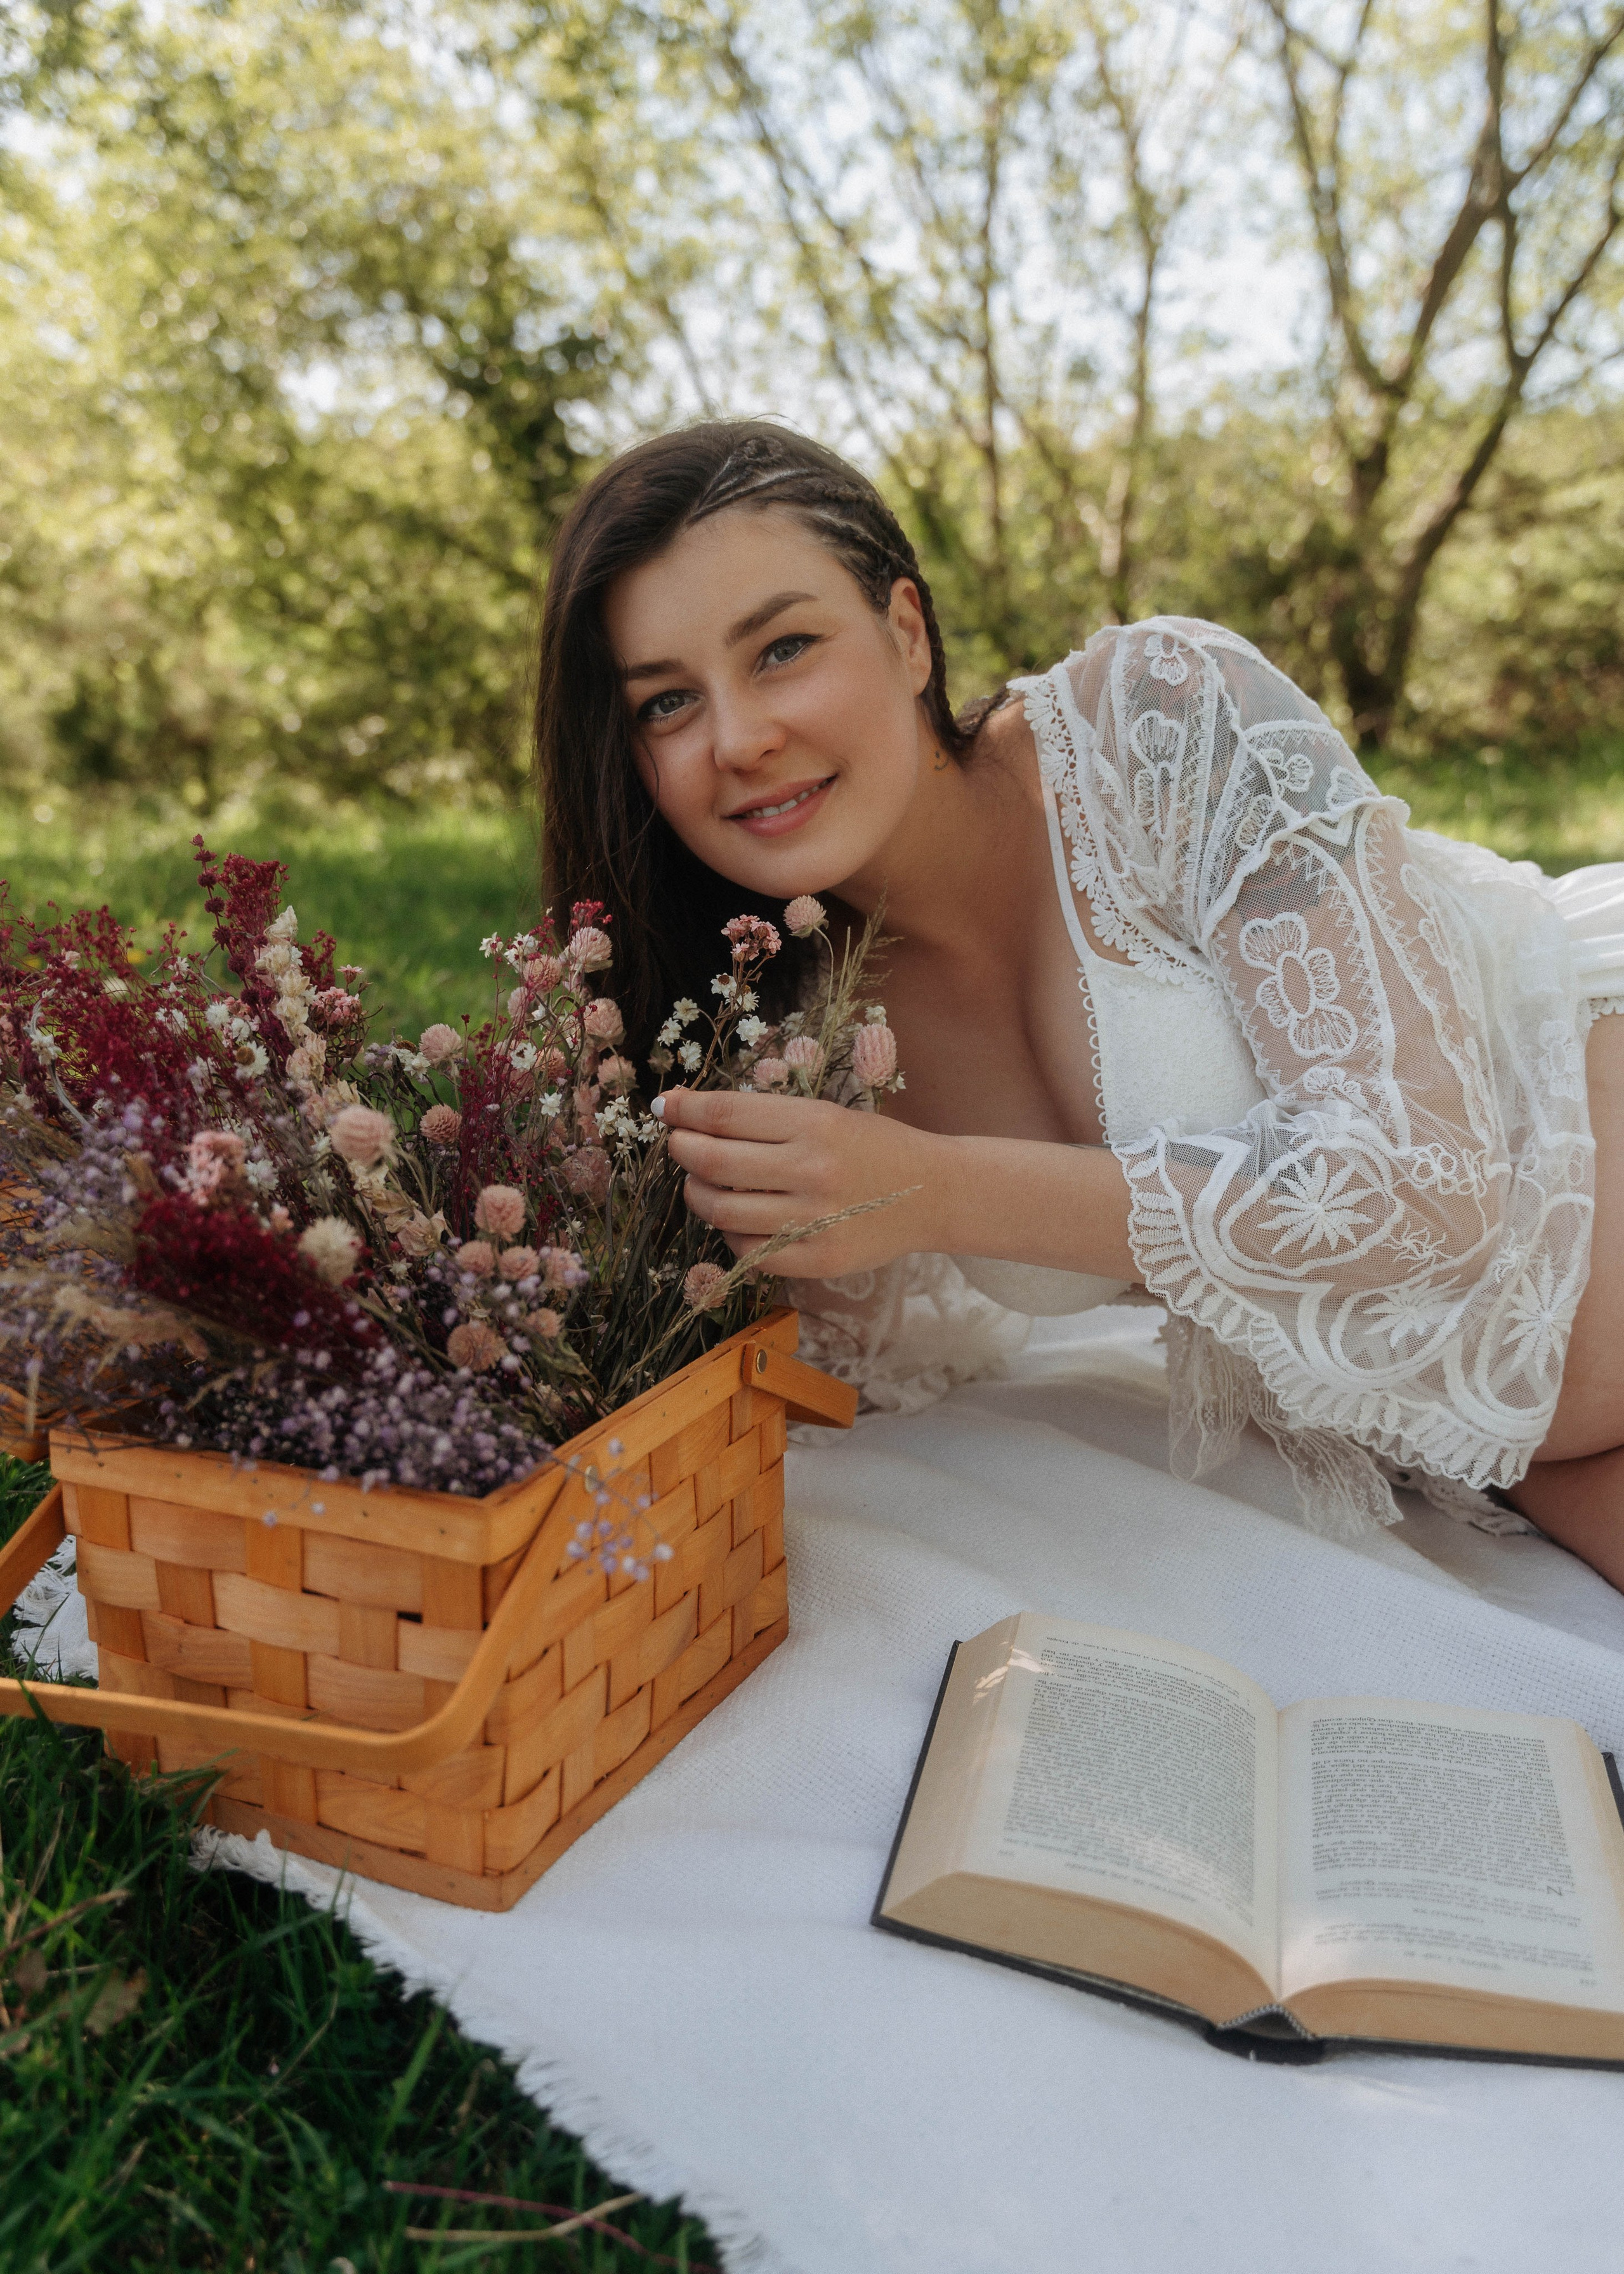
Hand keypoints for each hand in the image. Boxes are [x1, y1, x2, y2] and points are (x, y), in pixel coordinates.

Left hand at [653, 1088, 943, 1276]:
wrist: (932, 1193)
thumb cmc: (872, 1147)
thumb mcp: (825, 1114)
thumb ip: (762, 1116)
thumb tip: (687, 1108)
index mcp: (814, 1123)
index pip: (725, 1115)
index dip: (684, 1111)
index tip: (665, 1107)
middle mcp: (812, 1170)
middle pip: (713, 1162)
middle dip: (682, 1150)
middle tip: (678, 1144)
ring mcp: (814, 1220)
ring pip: (721, 1210)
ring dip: (697, 1193)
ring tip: (702, 1182)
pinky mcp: (817, 1260)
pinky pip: (747, 1250)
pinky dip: (729, 1233)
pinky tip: (737, 1219)